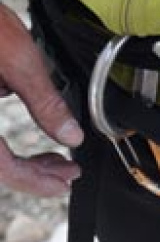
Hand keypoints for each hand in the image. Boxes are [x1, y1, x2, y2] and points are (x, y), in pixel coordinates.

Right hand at [0, 3, 83, 196]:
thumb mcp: (18, 60)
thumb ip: (46, 103)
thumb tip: (71, 136)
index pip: (1, 168)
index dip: (36, 181)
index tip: (66, 181)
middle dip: (31, 174)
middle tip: (65, 174)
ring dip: (17, 163)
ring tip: (53, 161)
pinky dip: (1, 146)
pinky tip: (24, 142)